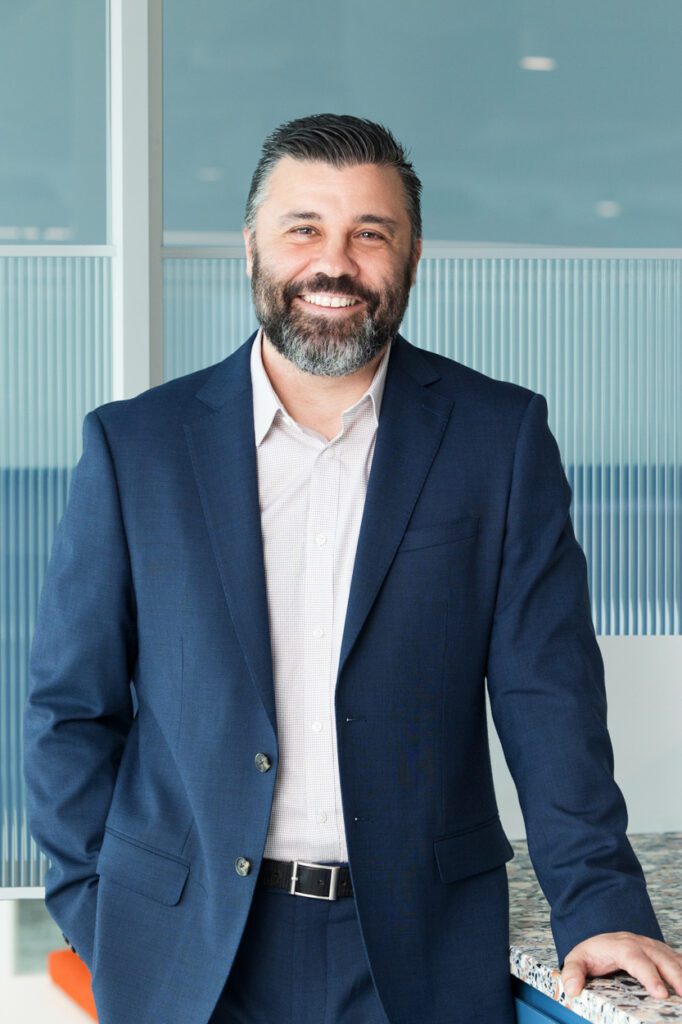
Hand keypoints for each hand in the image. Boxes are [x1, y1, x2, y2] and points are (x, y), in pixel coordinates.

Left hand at [562, 932, 681, 999]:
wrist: (603, 940)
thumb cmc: (593, 954)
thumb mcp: (577, 960)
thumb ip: (572, 973)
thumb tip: (572, 990)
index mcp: (621, 947)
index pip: (636, 959)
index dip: (650, 976)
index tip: (660, 994)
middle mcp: (641, 944)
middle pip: (662, 959)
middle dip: (676, 977)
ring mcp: (654, 948)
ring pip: (674, 959)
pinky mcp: (663, 954)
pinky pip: (678, 960)